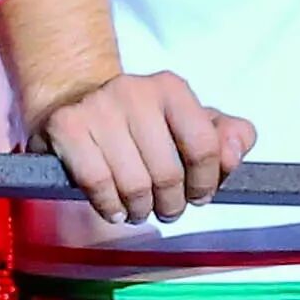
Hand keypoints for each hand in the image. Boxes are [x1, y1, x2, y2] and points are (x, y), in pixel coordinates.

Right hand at [28, 71, 254, 225]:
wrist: (74, 100)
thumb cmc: (140, 123)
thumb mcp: (191, 123)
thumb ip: (229, 138)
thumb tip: (234, 155)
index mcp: (170, 88)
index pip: (204, 146)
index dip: (206, 182)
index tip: (199, 195)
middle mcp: (134, 91)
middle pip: (168, 174)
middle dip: (171, 204)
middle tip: (166, 209)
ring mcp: (98, 107)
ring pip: (134, 184)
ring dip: (140, 210)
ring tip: (139, 209)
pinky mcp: (66, 126)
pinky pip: (98, 183)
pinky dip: (109, 206)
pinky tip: (114, 207)